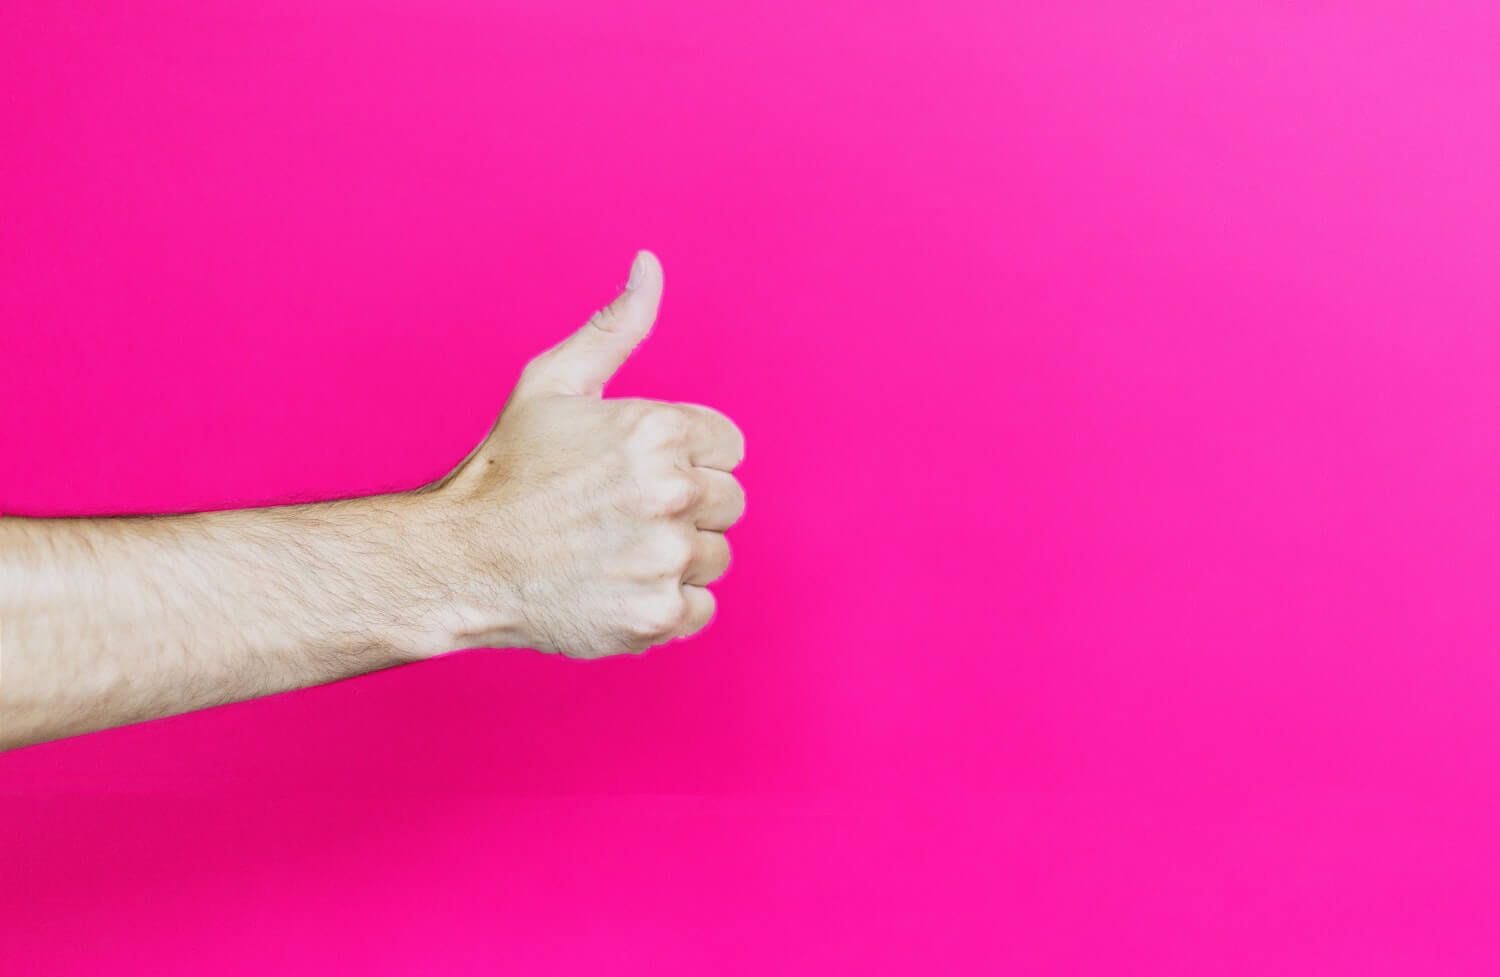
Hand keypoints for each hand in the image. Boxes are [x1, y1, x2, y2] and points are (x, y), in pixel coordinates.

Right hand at [411, 250, 745, 658]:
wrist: (458, 561)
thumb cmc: (507, 470)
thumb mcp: (554, 383)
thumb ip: (616, 327)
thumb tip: (650, 264)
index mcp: (658, 429)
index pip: (729, 447)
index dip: (686, 458)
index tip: (636, 471)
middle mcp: (672, 491)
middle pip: (729, 502)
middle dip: (685, 507)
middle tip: (619, 513)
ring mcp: (665, 558)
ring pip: (716, 557)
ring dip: (675, 558)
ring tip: (613, 550)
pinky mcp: (656, 616)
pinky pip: (701, 608)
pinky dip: (666, 606)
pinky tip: (618, 587)